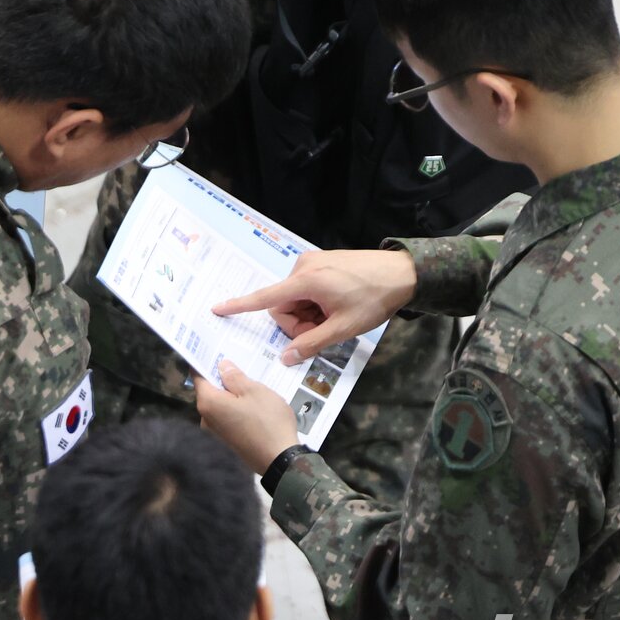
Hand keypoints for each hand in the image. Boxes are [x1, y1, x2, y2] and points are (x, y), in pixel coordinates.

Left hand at [195, 360, 298, 473]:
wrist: (280, 461)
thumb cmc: (267, 421)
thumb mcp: (254, 391)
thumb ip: (235, 377)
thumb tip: (221, 366)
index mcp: (208, 403)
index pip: (199, 376)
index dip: (206, 362)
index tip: (214, 350)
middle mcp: (205, 418)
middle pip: (210, 391)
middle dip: (221, 378)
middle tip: (238, 363)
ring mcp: (215, 433)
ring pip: (220, 405)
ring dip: (231, 395)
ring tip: (250, 383)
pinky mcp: (226, 442)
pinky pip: (227, 418)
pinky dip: (235, 409)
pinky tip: (251, 405)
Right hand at [212, 250, 415, 364]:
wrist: (403, 272)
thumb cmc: (374, 299)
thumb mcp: (344, 328)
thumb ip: (311, 343)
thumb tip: (285, 357)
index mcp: (306, 281)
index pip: (265, 297)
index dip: (239, 306)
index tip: (217, 308)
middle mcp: (303, 267)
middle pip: (283, 305)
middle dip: (298, 323)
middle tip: (324, 330)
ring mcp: (312, 262)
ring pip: (295, 298)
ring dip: (308, 314)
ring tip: (335, 317)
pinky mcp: (321, 261)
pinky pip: (306, 288)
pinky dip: (315, 302)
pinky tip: (336, 305)